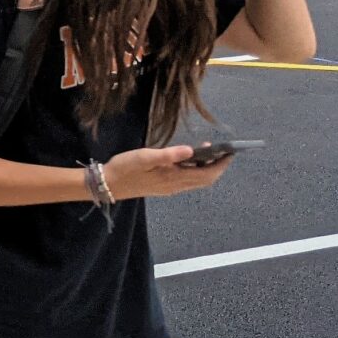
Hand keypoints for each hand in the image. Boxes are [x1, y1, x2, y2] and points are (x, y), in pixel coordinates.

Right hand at [103, 144, 233, 200]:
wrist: (107, 185)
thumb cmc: (125, 168)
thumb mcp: (144, 157)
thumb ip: (168, 154)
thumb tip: (192, 150)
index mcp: (173, 178)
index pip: (206, 174)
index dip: (221, 164)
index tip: (231, 152)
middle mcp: (175, 186)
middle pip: (205, 179)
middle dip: (218, 166)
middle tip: (225, 151)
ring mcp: (170, 188)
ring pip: (197, 180)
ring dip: (207, 168)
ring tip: (210, 151)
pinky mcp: (164, 186)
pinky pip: (187, 180)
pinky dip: (195, 170)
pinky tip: (190, 159)